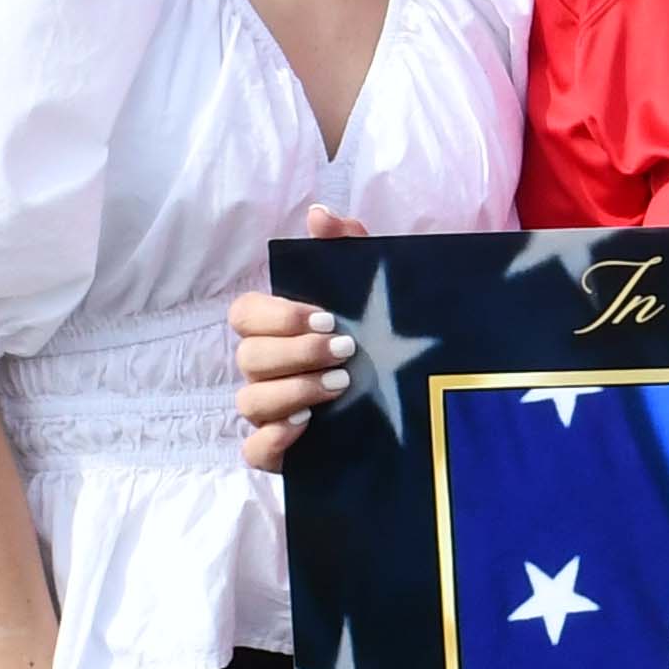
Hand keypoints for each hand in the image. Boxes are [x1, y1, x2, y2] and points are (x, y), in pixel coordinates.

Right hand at [230, 204, 365, 468]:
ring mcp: (272, 413)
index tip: (326, 316)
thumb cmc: (387, 337)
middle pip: (248, 356)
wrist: (423, 402)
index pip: (245, 313)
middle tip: (346, 350)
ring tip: (340, 386)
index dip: (277, 315)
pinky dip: (272, 438)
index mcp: (279, 329)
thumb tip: (318, 215)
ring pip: (249, 401)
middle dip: (296, 351)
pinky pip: (255, 451)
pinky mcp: (284, 453)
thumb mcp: (375, 289)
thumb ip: (348, 246)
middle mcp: (267, 369)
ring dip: (292, 390)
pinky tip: (306, 425)